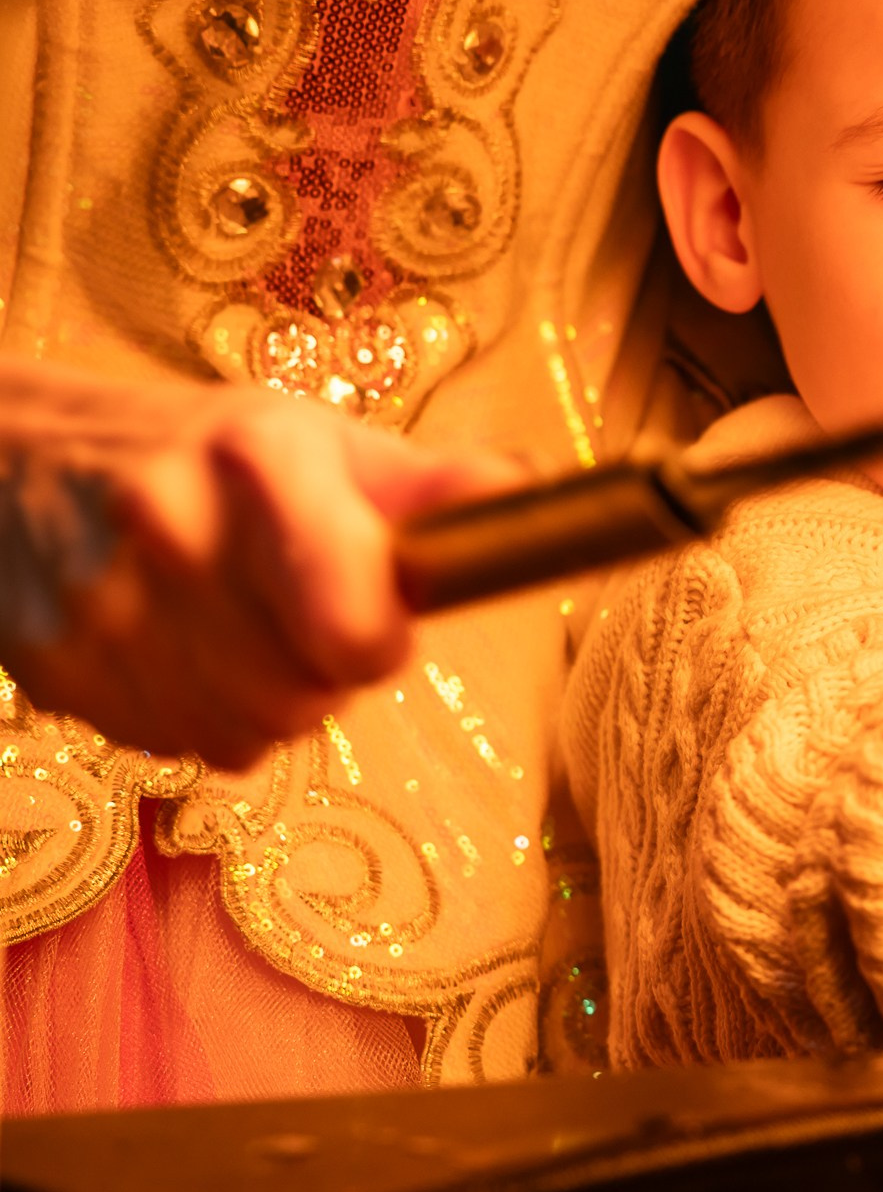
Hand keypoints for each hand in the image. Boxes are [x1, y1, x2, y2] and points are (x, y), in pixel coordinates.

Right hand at [0, 360, 521, 767]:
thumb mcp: (324, 444)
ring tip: (242, 626)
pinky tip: (184, 651)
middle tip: (300, 613)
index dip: (380, 637)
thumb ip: (431, 487)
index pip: (354, 628)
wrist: (23, 460)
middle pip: (303, 695)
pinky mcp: (56, 671)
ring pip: (246, 733)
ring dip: (267, 701)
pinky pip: (181, 747)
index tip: (375, 612)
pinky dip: (201, 716)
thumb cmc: (211, 456)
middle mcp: (168, 527)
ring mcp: (101, 605)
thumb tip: (523, 493)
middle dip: (324, 672)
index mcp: (257, 460)